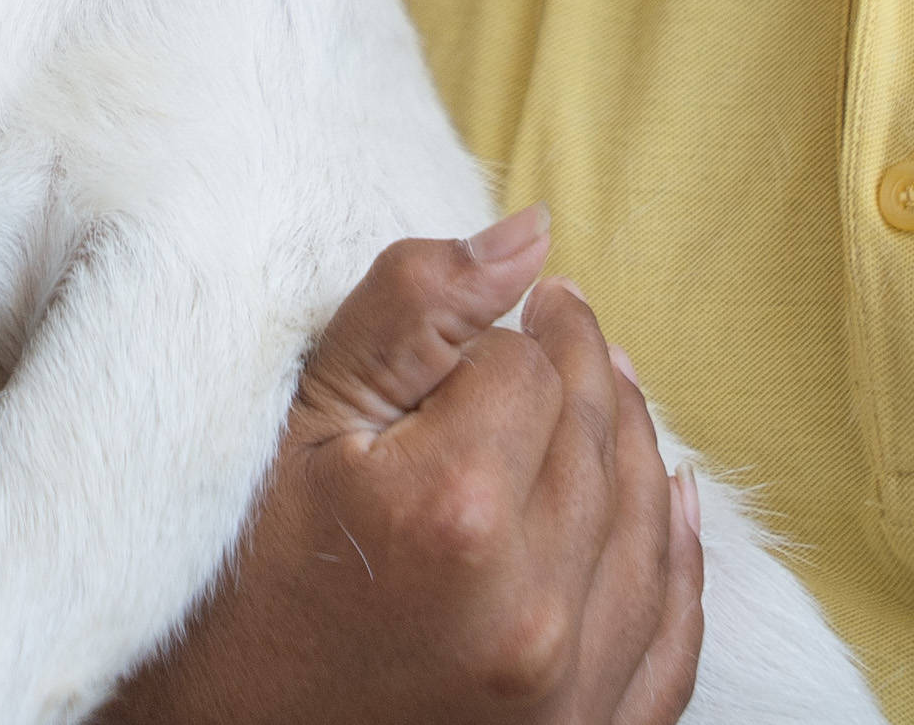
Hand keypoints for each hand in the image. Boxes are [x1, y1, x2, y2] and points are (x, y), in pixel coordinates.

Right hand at [104, 205, 704, 724]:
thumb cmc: (236, 586)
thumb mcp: (302, 425)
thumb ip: (415, 309)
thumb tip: (533, 234)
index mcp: (455, 512)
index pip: (527, 367)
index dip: (490, 342)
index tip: (457, 347)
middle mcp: (529, 607)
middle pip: (597, 434)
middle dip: (575, 367)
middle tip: (555, 319)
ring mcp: (565, 690)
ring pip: (644, 520)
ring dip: (631, 439)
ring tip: (606, 384)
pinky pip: (670, 638)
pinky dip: (676, 558)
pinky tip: (669, 501)